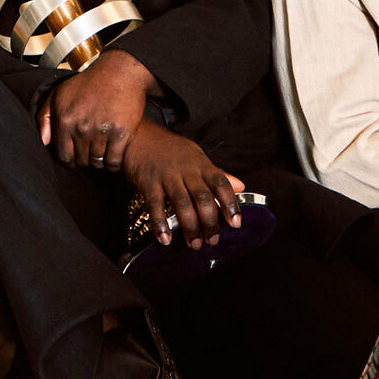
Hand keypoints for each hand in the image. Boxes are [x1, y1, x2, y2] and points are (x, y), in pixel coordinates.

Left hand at [41, 54, 151, 171]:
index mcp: (65, 120)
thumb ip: (44, 117)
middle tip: (89, 152)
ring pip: (97, 162)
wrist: (118, 72)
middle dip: (84, 159)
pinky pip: (114, 162)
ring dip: (98, 161)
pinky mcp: (121, 134)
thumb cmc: (88, 82)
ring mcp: (102, 131)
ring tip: (100, 153)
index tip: (74, 158)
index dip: (69, 160)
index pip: (63, 156)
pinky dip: (113, 164)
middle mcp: (81, 128)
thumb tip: (44, 141)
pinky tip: (112, 156)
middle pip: (81, 160)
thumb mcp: (58, 93)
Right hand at [120, 121, 243, 248]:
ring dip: (189, 226)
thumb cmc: (169, 149)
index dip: (230, 204)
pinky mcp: (148, 181)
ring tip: (194, 244)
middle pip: (203, 197)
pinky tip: (165, 238)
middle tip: (213, 240)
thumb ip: (216, 174)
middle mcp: (186, 169)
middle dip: (210, 221)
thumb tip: (240, 186)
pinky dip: (160, 223)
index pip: (221, 183)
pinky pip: (155, 204)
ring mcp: (166, 175)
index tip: (236, 223)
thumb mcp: (196, 156)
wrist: (137, 134)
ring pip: (182, 202)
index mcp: (201, 164)